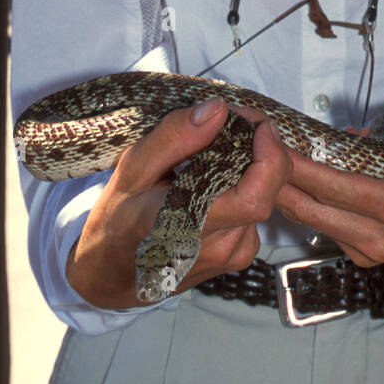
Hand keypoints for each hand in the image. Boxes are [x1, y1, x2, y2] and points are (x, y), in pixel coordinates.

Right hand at [66, 97, 292, 308]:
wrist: (113, 273)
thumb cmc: (118, 222)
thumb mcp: (132, 170)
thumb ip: (175, 138)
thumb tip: (217, 110)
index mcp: (186, 226)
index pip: (254, 199)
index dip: (270, 159)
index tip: (259, 127)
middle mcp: (217, 246)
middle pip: (266, 193)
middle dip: (261, 151)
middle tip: (235, 126)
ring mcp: (232, 255)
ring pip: (264, 199)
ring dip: (251, 170)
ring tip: (217, 155)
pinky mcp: (240, 255)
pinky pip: (257, 212)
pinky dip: (246, 189)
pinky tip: (216, 184)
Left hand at [272, 94, 383, 266]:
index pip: (334, 188)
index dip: (298, 166)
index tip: (271, 141)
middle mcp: (379, 238)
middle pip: (311, 209)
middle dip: (277, 178)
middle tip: (253, 145)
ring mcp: (366, 251)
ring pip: (309, 221)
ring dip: (284, 190)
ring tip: (262, 157)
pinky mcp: (359, 254)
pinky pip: (320, 227)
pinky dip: (302, 201)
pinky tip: (289, 175)